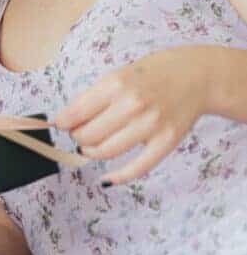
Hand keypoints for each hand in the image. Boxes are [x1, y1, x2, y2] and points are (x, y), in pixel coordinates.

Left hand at [55, 47, 211, 185]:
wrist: (194, 76)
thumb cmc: (150, 75)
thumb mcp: (116, 76)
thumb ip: (92, 98)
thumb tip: (66, 121)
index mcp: (115, 85)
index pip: (76, 113)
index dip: (63, 122)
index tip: (61, 124)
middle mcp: (132, 105)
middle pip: (88, 135)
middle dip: (77, 137)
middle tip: (80, 134)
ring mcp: (151, 125)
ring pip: (106, 152)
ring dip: (91, 152)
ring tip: (92, 146)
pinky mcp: (166, 142)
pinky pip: (137, 168)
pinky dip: (117, 177)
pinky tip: (107, 178)